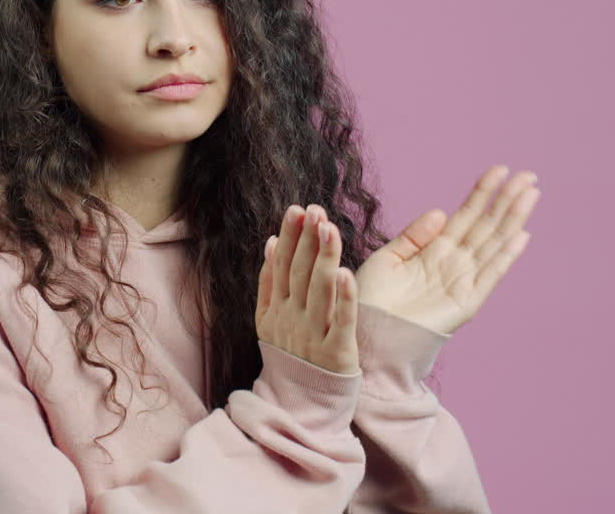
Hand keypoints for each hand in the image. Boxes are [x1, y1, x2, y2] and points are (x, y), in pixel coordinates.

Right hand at [255, 204, 359, 374]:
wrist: (300, 405)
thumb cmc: (291, 356)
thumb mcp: (269, 320)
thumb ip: (268, 282)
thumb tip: (269, 242)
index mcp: (276, 308)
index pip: (282, 264)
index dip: (290, 236)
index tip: (297, 210)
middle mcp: (291, 319)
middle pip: (299, 272)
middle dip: (307, 239)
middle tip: (315, 210)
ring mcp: (312, 335)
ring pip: (318, 290)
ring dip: (324, 257)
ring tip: (330, 229)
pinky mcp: (336, 353)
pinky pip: (341, 321)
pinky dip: (344, 297)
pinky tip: (346, 273)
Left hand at [354, 165, 541, 335]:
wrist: (366, 334)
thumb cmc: (371, 300)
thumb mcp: (387, 258)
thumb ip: (414, 235)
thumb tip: (442, 212)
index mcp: (435, 250)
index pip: (466, 215)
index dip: (483, 193)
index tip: (500, 169)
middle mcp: (454, 262)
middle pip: (487, 225)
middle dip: (507, 200)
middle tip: (529, 175)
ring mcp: (463, 281)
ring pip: (494, 243)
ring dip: (513, 218)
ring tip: (532, 193)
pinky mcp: (466, 302)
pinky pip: (490, 274)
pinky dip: (506, 255)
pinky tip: (522, 234)